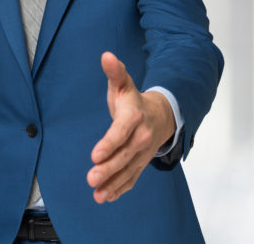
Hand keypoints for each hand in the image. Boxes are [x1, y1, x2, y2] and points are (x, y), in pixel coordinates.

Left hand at [87, 52, 175, 203]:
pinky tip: (107, 197)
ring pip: (129, 169)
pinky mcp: (141, 163)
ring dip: (114, 183)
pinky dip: (121, 188)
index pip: (122, 130)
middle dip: (109, 167)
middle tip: (91, 178)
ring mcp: (143, 152)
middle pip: (125, 154)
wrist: (162, 115)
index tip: (95, 154)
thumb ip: (114, 73)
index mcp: (135, 116)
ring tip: (98, 194)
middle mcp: (141, 136)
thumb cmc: (134, 101)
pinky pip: (133, 177)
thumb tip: (106, 56)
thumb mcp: (124, 85)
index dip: (110, 143)